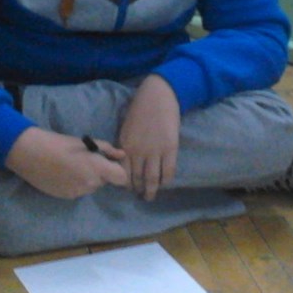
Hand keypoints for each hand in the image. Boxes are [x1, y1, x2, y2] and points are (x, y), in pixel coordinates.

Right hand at [5, 127, 127, 198]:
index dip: (118, 171)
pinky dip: (76, 184)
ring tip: (73, 167)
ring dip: (88, 179)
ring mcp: (79, 193)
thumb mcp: (86, 143)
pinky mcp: (67, 197)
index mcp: (98, 168)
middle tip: (86, 161)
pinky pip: (79, 191)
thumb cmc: (60, 143)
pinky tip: (64, 174)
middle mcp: (91, 184)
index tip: (110, 164)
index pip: (121, 178)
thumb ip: (107, 150)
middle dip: (100, 173)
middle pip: (105, 182)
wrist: (32, 154)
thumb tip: (122, 155)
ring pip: (91, 187)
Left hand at [117, 75, 180, 200]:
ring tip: (150, 196)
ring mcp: (155, 151)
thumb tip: (126, 162)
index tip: (128, 188)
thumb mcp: (126, 128)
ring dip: (150, 191)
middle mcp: (138, 152)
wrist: (158, 95)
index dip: (125, 183)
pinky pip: (168, 171)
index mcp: (124, 145)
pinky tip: (164, 183)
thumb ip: (126, 145)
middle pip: (137, 179)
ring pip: (152, 179)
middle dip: (138, 190)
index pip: (122, 171)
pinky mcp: (170, 149)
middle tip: (140, 196)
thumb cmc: (140, 108)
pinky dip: (166, 181)